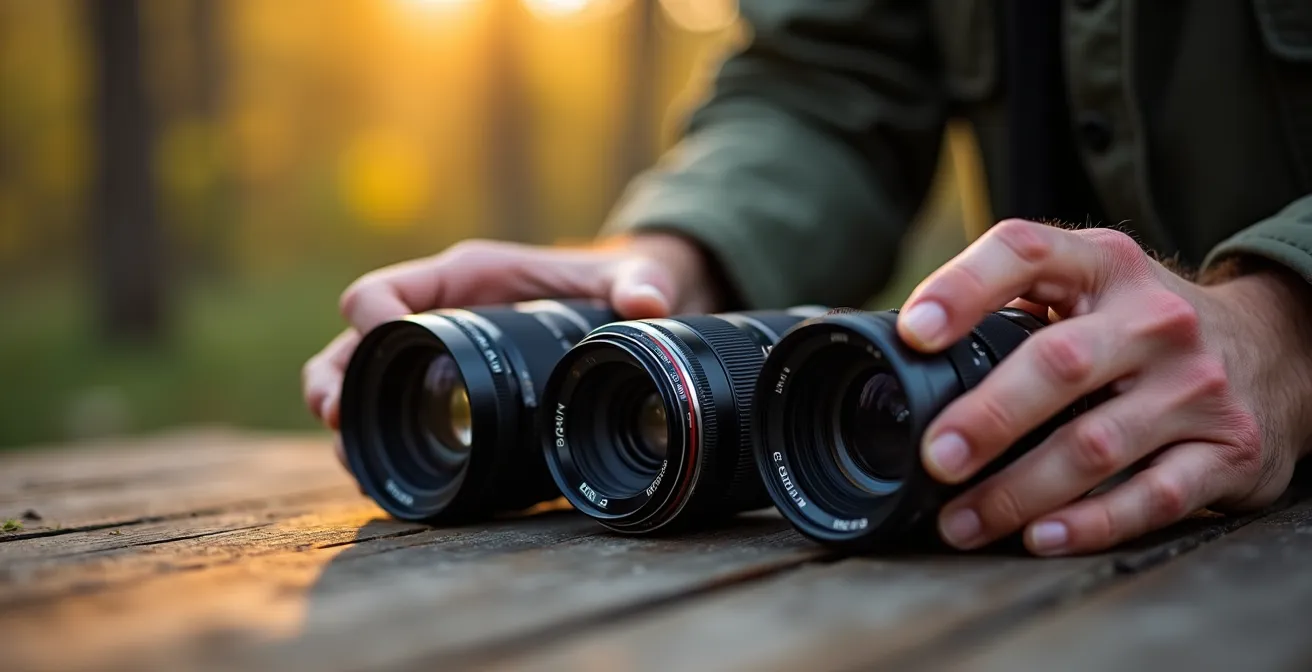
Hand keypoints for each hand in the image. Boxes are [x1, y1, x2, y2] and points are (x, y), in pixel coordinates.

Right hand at [301, 232, 727, 466]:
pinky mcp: (450, 392)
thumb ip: (640, 285)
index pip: (387, 290)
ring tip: (348, 455)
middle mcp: (438, 316)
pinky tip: (380, 475)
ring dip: (348, 416)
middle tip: (334, 415)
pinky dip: (381, 441)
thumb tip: (647, 303)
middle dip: (336, 378)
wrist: (626, 304)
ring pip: (366, 385)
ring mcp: (438, 358)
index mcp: (465, 279)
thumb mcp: (631, 279)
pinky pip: (399, 415)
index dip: (371, 314)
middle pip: (355, 343)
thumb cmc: (612, 282)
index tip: (377, 337)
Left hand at [895, 220, 1311, 555]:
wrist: (1278, 349)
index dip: (964, 287)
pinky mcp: (1227, 450)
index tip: (914, 333)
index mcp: (1103, 266)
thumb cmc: (1142, 326)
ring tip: (961, 522)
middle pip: (1059, 364)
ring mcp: (1194, 387)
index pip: (1026, 252)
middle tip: (934, 458)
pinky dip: (1091, 523)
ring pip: (1097, 445)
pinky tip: (1041, 537)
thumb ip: (1013, 308)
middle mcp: (1153, 319)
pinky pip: (1152, 496)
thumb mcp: (1090, 290)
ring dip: (1018, 491)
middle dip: (988, 417)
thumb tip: (900, 354)